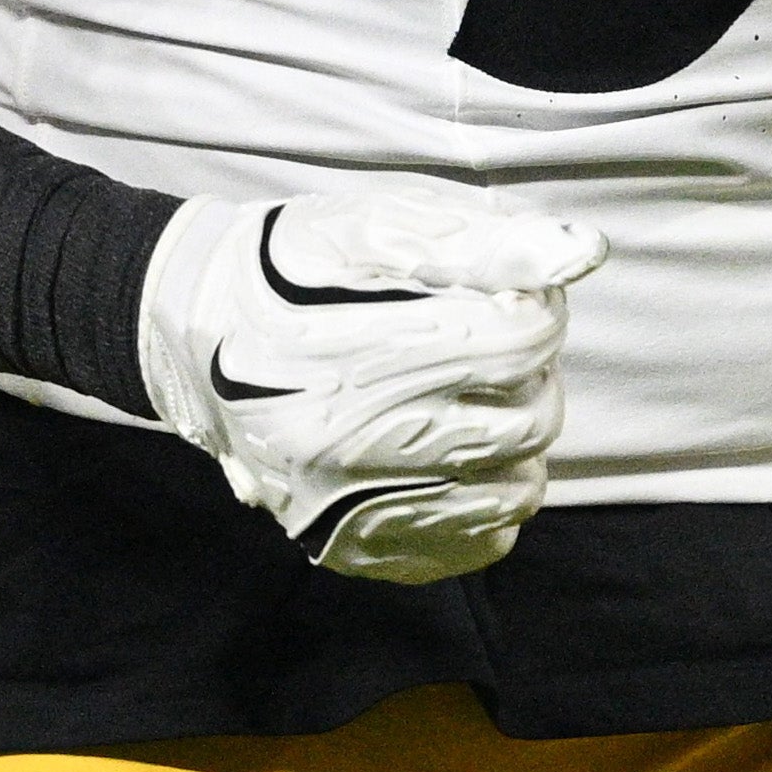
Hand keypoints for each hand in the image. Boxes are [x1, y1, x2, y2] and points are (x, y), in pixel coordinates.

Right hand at [129, 192, 601, 580]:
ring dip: (519, 439)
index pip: (519, 343)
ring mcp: (350, 506)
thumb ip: (483, 241)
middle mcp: (352, 446)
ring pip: (512, 490)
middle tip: (497, 346)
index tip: (514, 296)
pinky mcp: (350, 545)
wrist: (189, 332)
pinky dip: (489, 501)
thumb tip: (581, 254)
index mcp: (361, 354)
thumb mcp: (376, 225)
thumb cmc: (291, 268)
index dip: (536, 308)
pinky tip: (462, 457)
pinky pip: (472, 545)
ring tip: (476, 400)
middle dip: (533, 375)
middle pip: (526, 421)